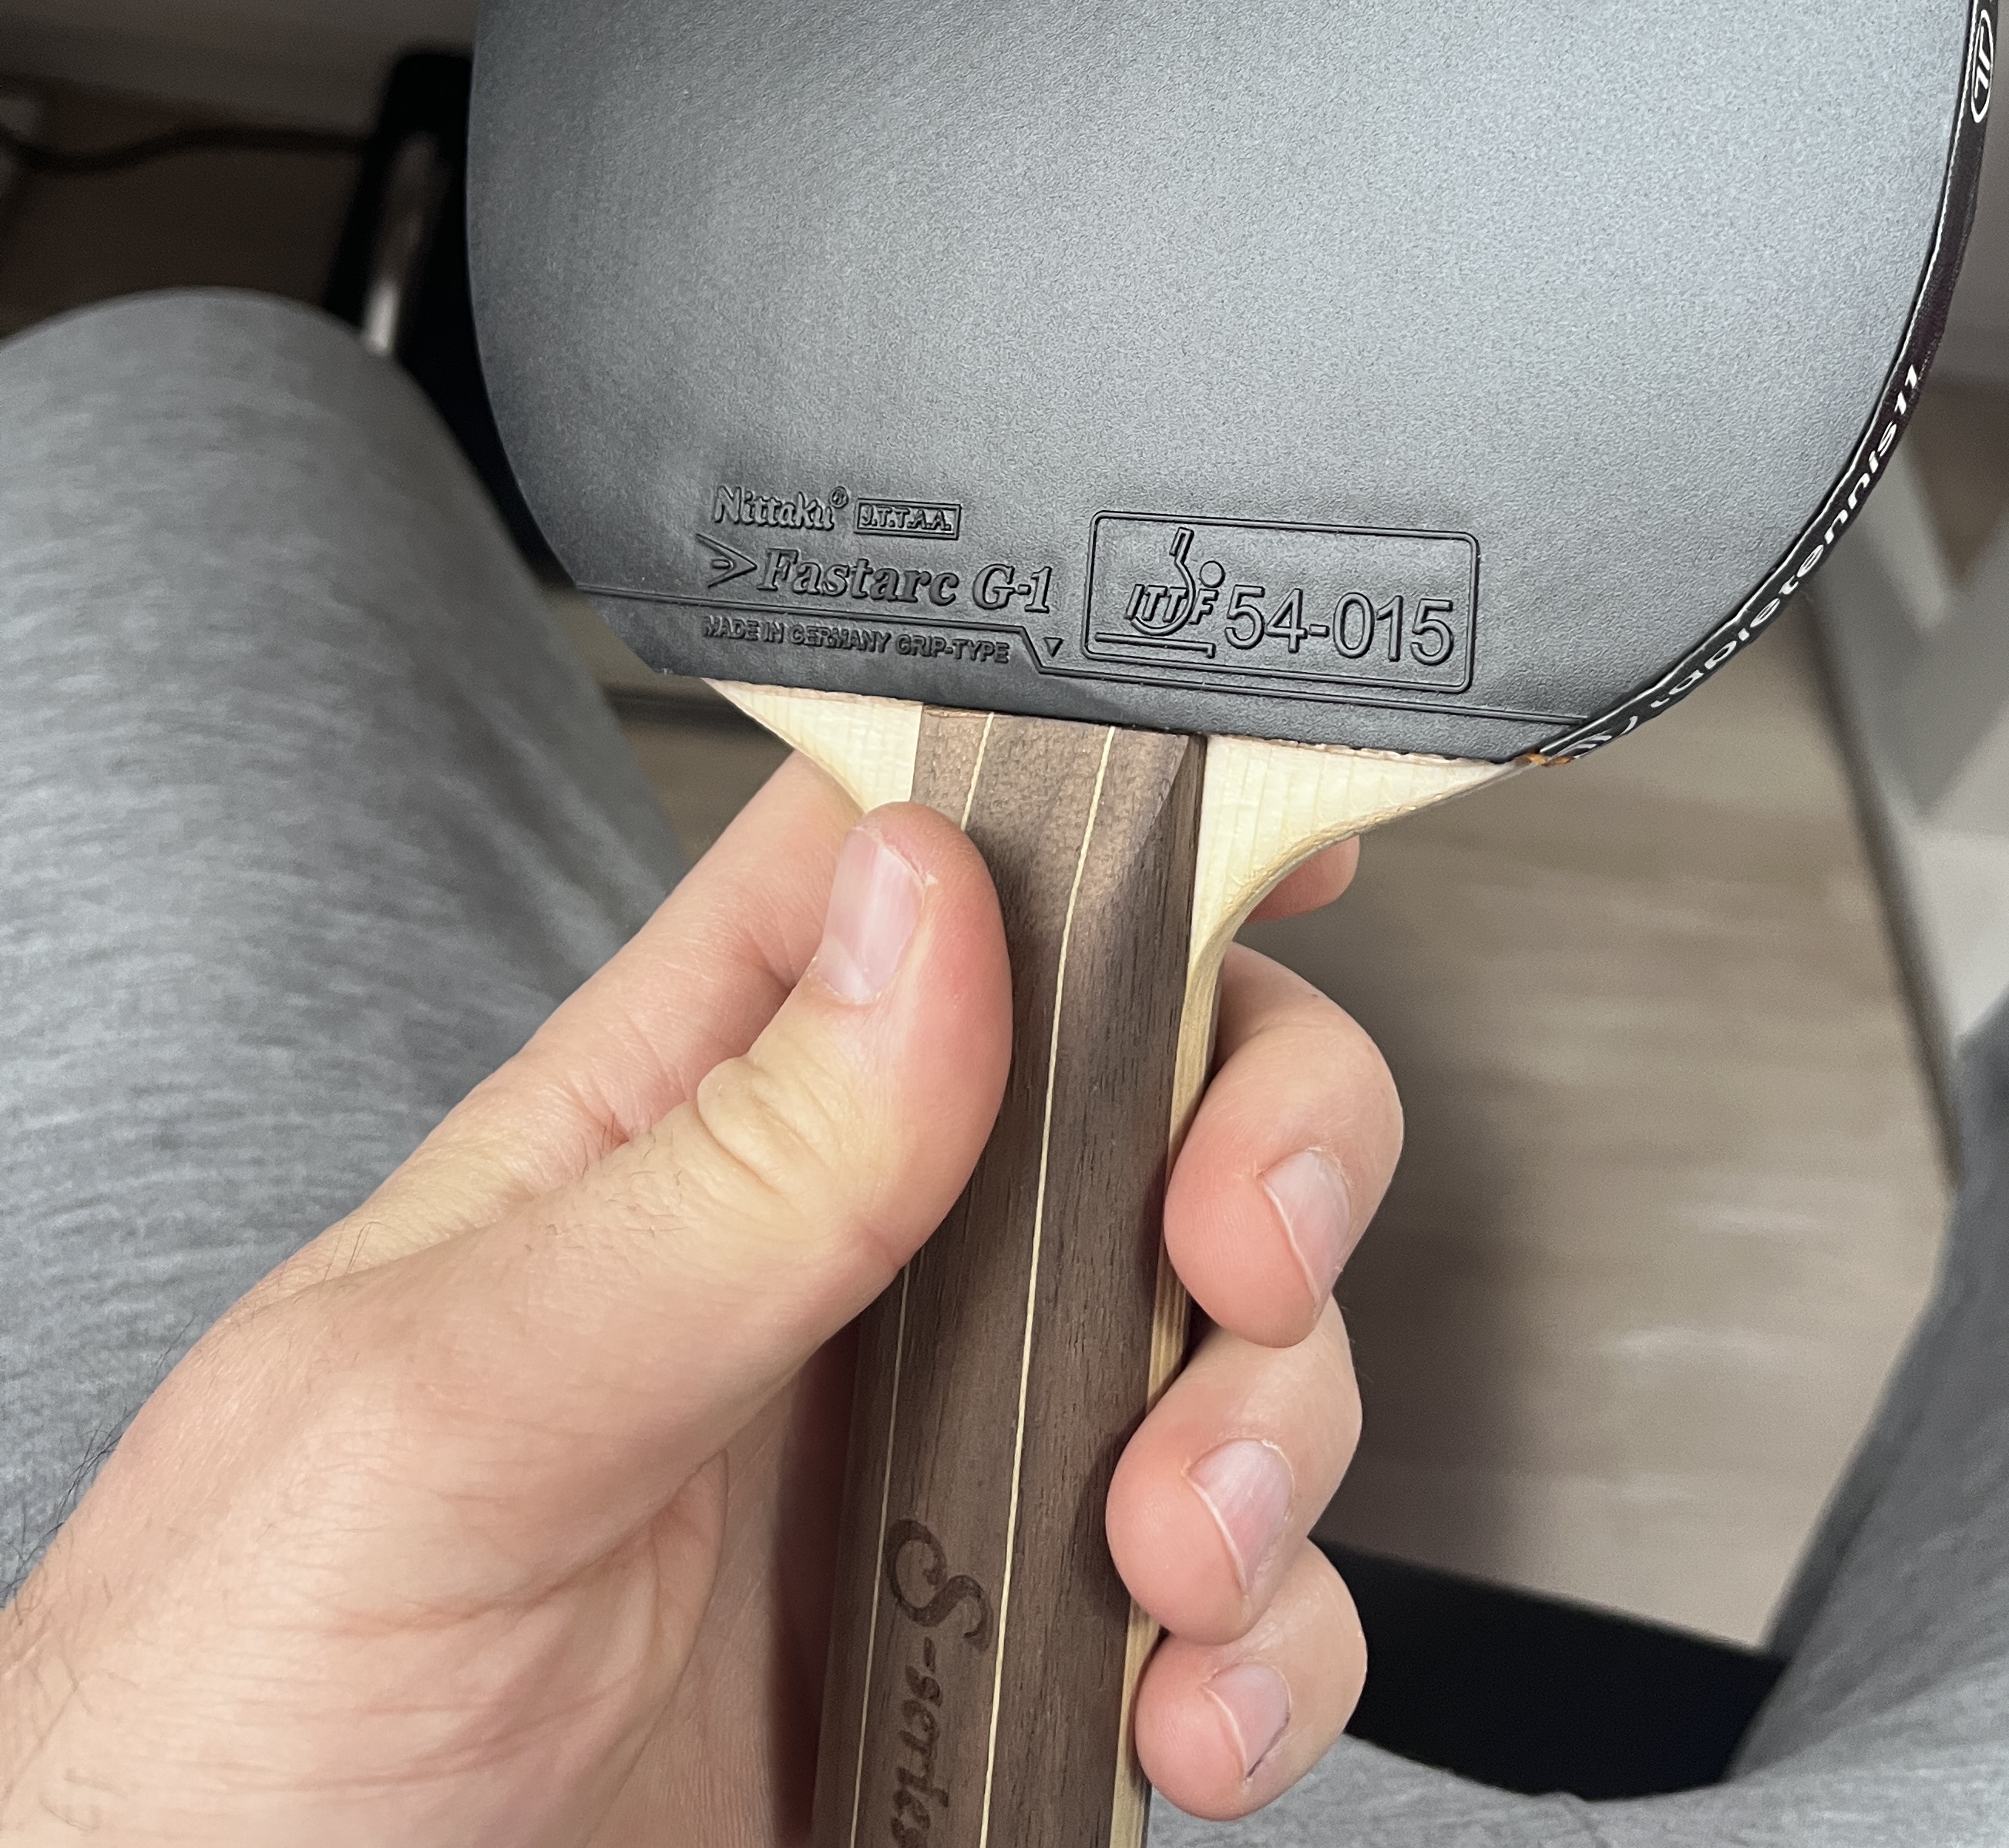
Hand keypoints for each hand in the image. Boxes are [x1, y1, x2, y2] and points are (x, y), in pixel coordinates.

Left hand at [0, 751, 1398, 1843]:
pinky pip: (1232, 1605)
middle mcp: (832, 1274)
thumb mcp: (443, 1418)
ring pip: (1226, 1336)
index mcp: (670, 1132)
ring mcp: (934, 1473)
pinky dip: (1270, 1645)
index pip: (904, 869)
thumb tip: (919, 913)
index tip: (1257, 823)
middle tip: (1226, 1249)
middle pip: (1142, 1079)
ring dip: (1272, 1421)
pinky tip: (1175, 1703)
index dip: (1092, 800)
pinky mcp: (998, 1669)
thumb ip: (706, 1179)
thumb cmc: (224, 1721)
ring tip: (1161, 1550)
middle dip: (1259, 1135)